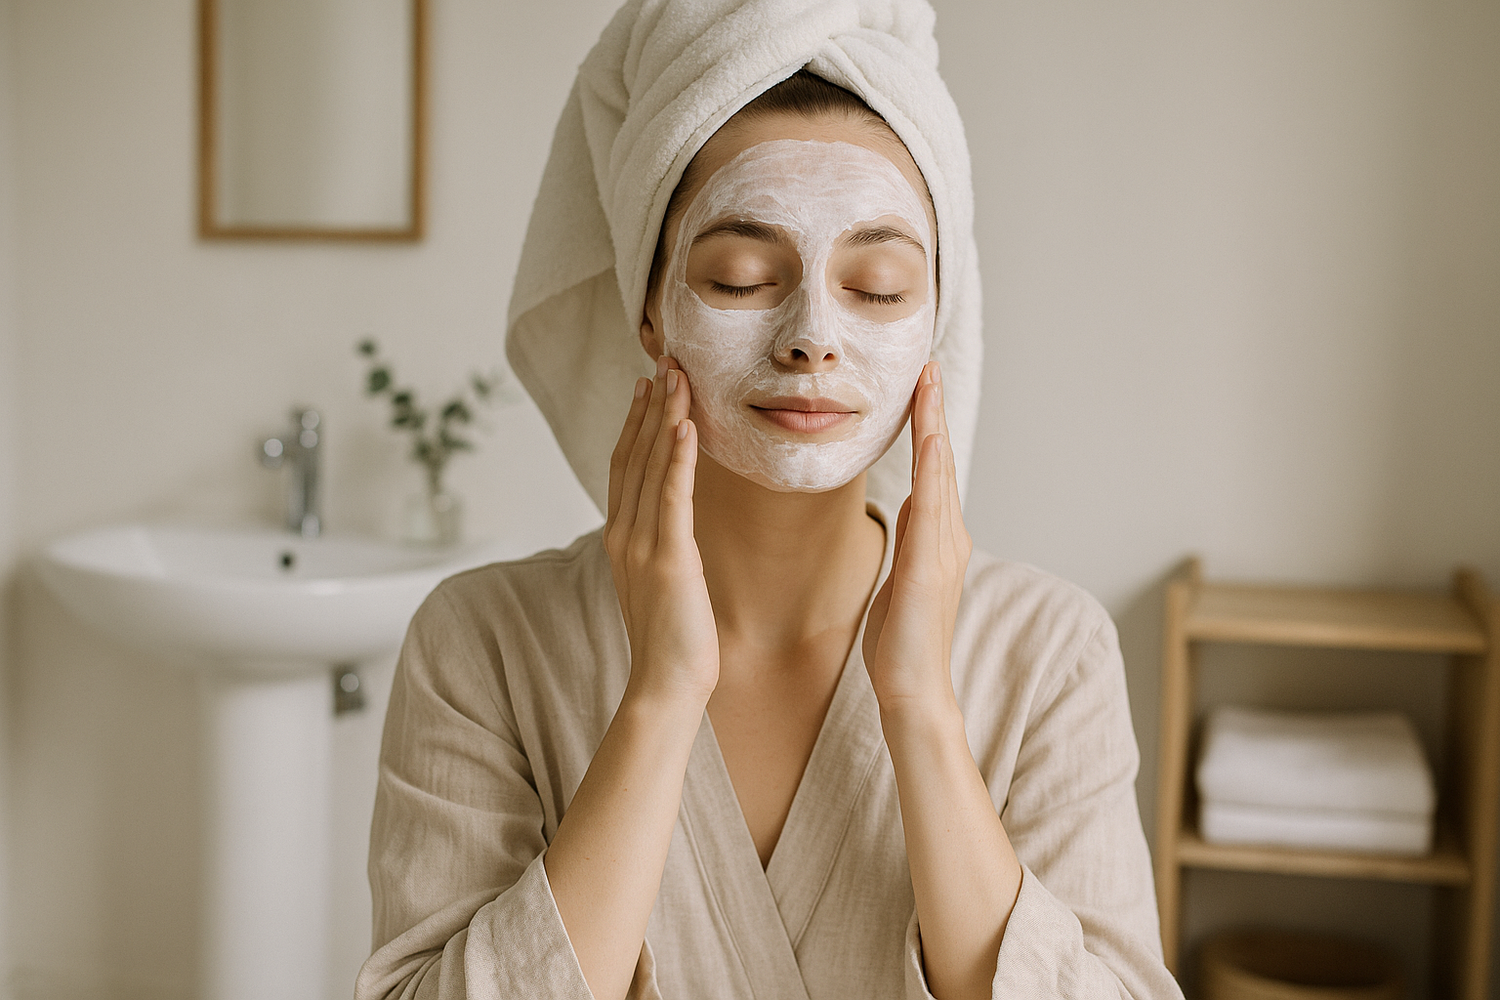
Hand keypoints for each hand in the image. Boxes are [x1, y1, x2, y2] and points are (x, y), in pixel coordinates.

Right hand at [605, 357, 718, 708]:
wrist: (665, 688)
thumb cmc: (673, 642)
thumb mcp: (662, 583)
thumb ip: (661, 547)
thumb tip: (672, 526)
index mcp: (621, 538)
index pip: (625, 466)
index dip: (635, 422)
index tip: (648, 384)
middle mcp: (624, 534)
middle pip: (633, 455)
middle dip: (649, 405)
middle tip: (663, 360)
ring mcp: (642, 545)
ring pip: (649, 466)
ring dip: (663, 417)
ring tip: (675, 376)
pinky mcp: (668, 559)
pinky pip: (672, 497)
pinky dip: (676, 458)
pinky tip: (684, 425)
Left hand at [863, 361, 971, 708]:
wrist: (912, 691)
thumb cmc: (902, 642)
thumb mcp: (900, 578)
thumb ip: (911, 539)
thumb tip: (912, 505)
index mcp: (938, 539)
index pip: (932, 471)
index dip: (928, 427)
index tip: (920, 387)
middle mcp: (947, 537)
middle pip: (941, 462)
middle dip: (934, 412)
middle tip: (928, 365)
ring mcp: (941, 551)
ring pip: (939, 475)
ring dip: (934, 427)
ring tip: (928, 384)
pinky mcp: (928, 568)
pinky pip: (931, 510)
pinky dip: (932, 472)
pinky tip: (930, 441)